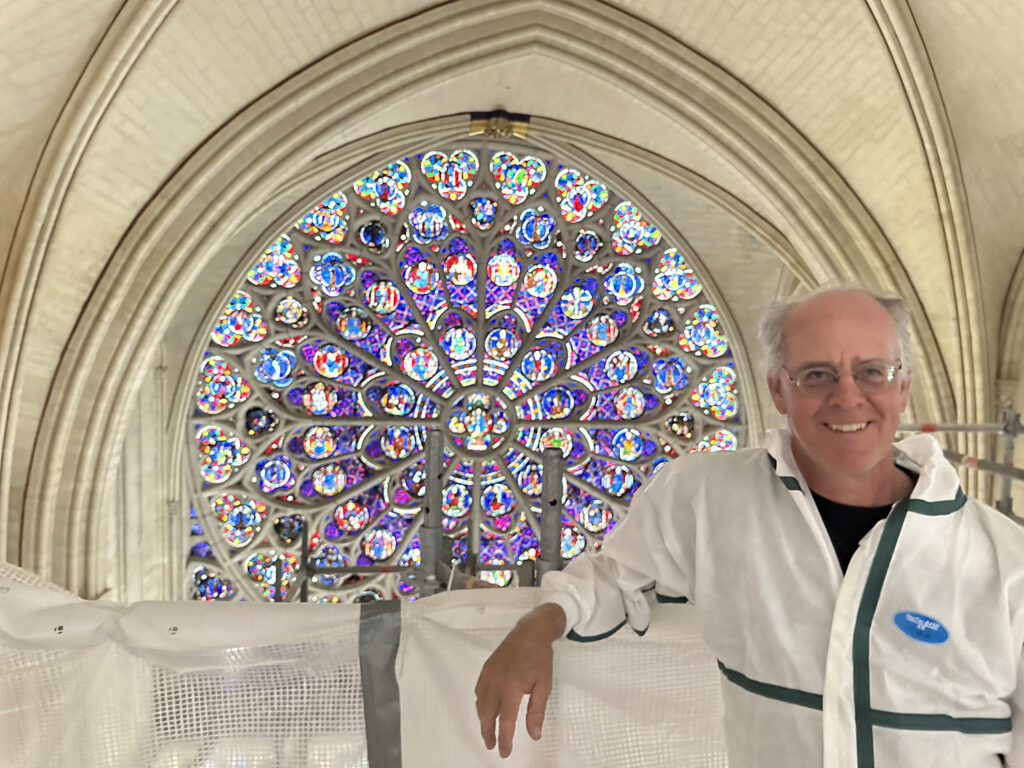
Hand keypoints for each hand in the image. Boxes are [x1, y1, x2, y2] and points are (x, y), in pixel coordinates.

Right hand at [475, 602, 565, 757]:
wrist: (530, 632)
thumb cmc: (539, 658)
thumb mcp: (544, 686)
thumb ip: (536, 712)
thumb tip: (534, 735)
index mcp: (511, 688)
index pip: (505, 721)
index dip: (504, 739)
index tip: (504, 752)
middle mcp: (496, 683)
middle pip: (487, 715)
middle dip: (488, 733)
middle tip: (492, 746)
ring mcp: (488, 675)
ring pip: (480, 704)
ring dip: (483, 719)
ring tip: (488, 730)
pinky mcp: (486, 668)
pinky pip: (479, 690)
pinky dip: (480, 703)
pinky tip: (485, 707)